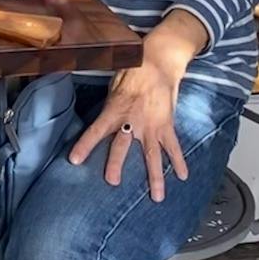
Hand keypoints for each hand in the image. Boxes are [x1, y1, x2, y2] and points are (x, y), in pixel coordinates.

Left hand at [68, 59, 187, 202]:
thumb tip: (101, 121)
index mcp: (115, 110)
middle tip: (112, 181)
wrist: (157, 62)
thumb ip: (109, 107)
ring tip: (157, 197)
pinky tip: (183, 176)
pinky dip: (179, 161)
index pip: (96, 130)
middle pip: (122, 146)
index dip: (85, 145)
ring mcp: (151, 125)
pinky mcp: (167, 125)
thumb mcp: (113, 88)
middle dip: (116, 164)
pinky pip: (173, 146)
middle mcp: (132, 121)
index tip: (75, 160)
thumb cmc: (132, 73)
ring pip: (152, 155)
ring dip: (155, 177)